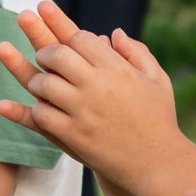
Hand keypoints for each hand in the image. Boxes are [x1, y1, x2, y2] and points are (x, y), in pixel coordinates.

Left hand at [0, 0, 184, 186]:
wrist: (157, 163)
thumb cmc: (159, 119)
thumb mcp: (157, 80)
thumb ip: (137, 52)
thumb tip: (114, 33)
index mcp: (118, 69)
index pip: (80, 38)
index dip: (65, 33)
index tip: (58, 38)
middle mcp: (99, 86)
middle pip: (58, 55)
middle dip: (45, 51)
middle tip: (42, 56)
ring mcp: (84, 111)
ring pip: (45, 84)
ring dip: (36, 81)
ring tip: (38, 83)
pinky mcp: (74, 135)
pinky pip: (43, 115)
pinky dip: (37, 110)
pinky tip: (41, 109)